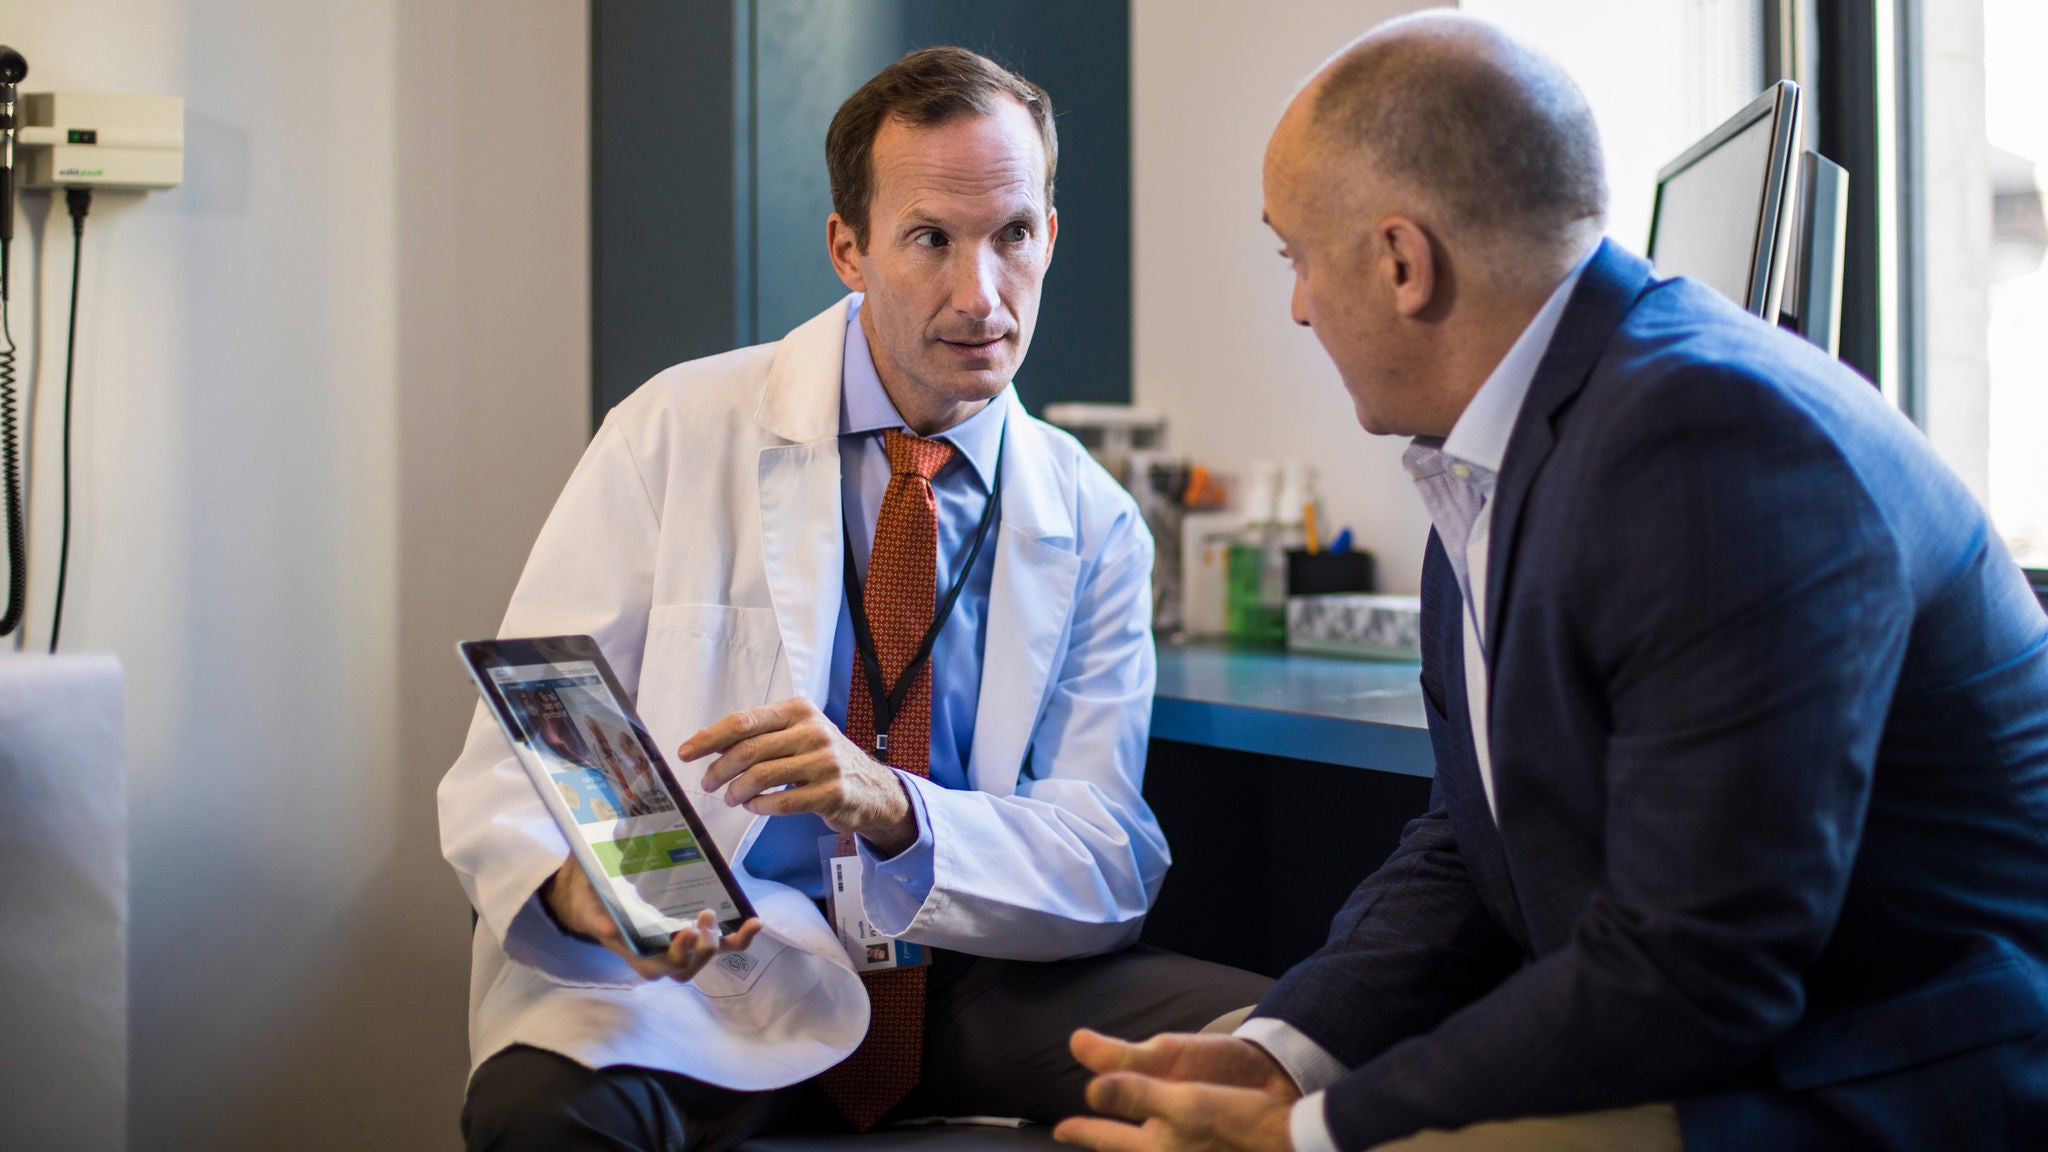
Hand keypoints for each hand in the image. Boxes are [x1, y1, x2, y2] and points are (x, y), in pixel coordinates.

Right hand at [542, 856, 762, 980]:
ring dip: (722, 943)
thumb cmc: (591, 895)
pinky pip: (720, 943)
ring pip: (703, 959)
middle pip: (683, 968)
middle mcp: (656, 951)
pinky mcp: (694, 932)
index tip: (684, 931)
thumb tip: (610, 916)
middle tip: (704, 915)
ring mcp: (677, 944)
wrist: (591, 893)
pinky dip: (739, 937)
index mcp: (630, 947)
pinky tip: (754, 921)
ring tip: (729, 918)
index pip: (652, 967)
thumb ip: (596, 902)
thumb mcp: (588, 895)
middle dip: (698, 947)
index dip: (672, 956)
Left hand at [681, 698, 917, 855]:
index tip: (685, 752)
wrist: (871, 787)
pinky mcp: (831, 792)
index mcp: (798, 710)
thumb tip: (709, 743)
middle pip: (749, 750)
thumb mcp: (795, 735)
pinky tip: (754, 806)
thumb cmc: (823, 758)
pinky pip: (782, 802)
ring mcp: (824, 761)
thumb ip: (759, 736)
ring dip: (737, 791)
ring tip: (731, 799)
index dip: (710, 738)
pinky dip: (760, 806)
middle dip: (719, 770)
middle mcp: (812, 731)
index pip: (744, 721)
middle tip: (708, 784)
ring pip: (762, 776)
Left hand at [1052, 1029, 1298, 1151]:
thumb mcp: (1185, 1100)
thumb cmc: (1241, 1121)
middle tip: (1077, 1134)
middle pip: (1126, 1150)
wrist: (1295, 1140)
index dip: (1082, 1131)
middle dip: (1103, 1141)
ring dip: (1130, 1144)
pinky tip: (1167, 1140)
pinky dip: (1159, 1146)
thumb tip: (1089, 1088)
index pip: (1107, 1140)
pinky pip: (1175, 1151)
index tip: (1059, 1129)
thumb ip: (1135, 1092)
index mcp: (1157, 1149)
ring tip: (1119, 1139)